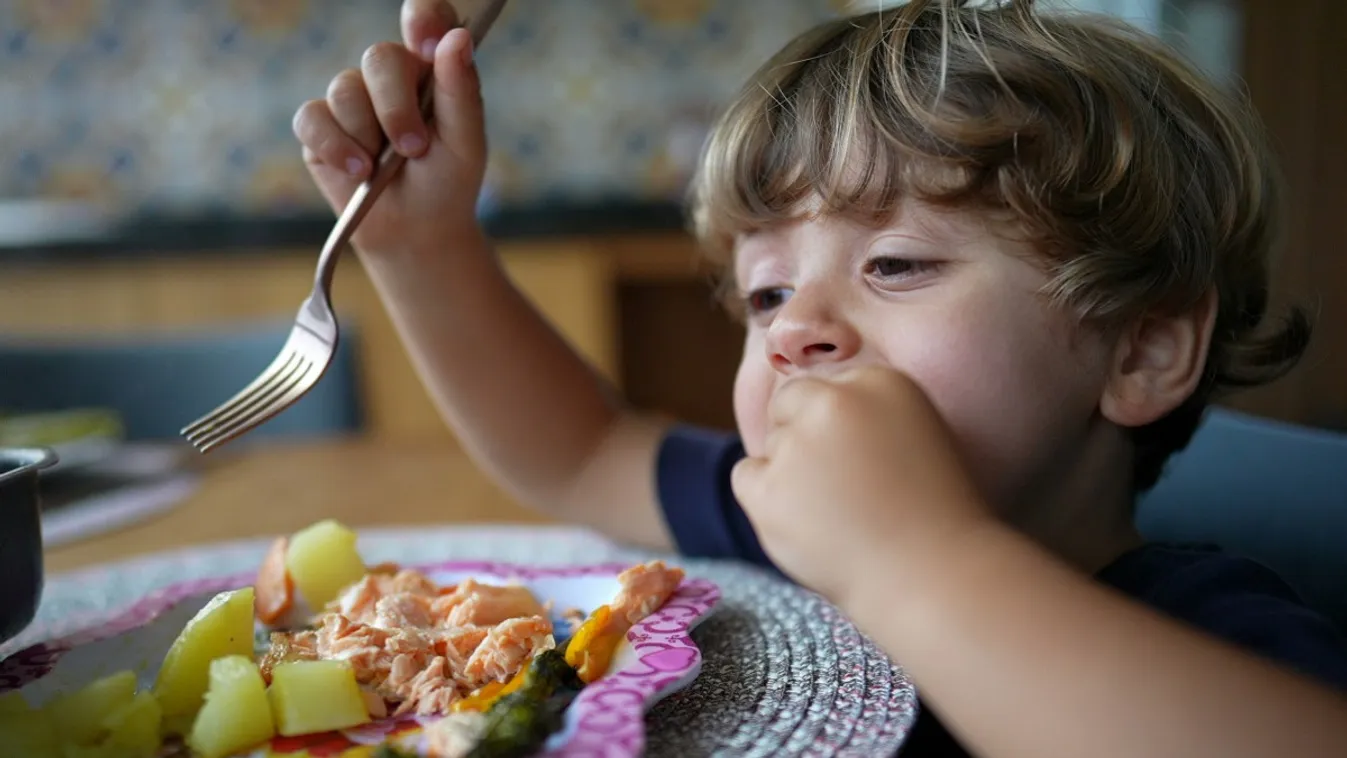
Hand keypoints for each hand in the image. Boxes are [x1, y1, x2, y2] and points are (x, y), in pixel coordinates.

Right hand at [293, 0, 484, 257]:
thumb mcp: (465, 141)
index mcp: (431, 68)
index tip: (427, 42)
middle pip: (379, 57)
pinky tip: (356, 172)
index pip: (426, 18)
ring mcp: (351, 97)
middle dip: (395, 108)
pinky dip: (335, 147)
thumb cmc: (447, 182)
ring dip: (367, 136)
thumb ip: (460, 89)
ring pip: (345, 89)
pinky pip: (313, 118)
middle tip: (413, 149)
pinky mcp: (319, 125)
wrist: (415, 230)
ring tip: (382, 170)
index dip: (423, 18)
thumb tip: (457, 37)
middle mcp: (390, 75)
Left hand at [730, 366, 991, 604]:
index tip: (858, 460)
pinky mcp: (767, 487)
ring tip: (836, 514)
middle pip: (790, 403)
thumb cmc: (935, 516)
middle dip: (805, 436)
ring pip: (770, 444)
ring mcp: (797, 444)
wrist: (931, 575)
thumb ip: (871, 414)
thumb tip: (816, 411)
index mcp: (881, 381)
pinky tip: (807, 523)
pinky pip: (746, 477)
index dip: (839, 425)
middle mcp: (834, 401)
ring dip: (790, 473)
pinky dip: (765, 500)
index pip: (831, 386)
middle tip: (838, 486)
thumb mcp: (920, 436)